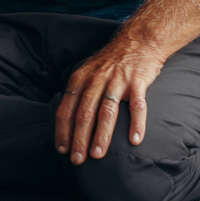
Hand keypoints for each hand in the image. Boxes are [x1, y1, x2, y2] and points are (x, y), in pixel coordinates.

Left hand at [54, 36, 165, 164]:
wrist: (137, 40)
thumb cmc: (110, 62)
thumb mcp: (87, 71)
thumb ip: (79, 93)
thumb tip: (67, 121)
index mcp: (80, 78)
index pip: (66, 107)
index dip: (63, 129)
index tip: (61, 149)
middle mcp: (96, 79)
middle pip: (84, 112)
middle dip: (79, 138)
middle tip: (77, 160)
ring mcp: (117, 80)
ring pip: (106, 111)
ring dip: (101, 135)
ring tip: (98, 155)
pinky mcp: (137, 82)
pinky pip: (137, 105)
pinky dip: (136, 124)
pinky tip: (135, 141)